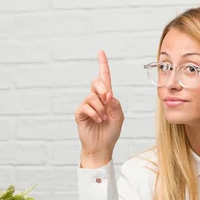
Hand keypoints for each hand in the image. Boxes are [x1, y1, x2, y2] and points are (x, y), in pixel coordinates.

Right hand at [75, 50, 123, 167]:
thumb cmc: (111, 132)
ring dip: (101, 108)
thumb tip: (108, 94)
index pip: (104, 78)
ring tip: (103, 118)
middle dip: (103, 89)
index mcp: (106, 97)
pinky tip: (97, 121)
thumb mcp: (119, 117)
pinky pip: (86, 107)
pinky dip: (94, 114)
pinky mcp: (80, 113)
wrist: (102, 147)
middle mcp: (96, 98)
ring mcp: (87, 105)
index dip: (102, 65)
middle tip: (108, 100)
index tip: (101, 52)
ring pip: (92, 96)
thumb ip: (116, 104)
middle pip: (97, 82)